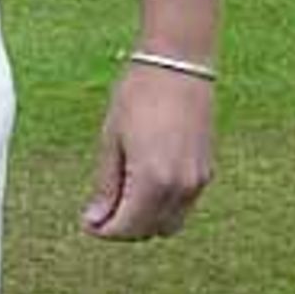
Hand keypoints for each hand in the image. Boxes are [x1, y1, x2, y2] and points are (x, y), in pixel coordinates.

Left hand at [81, 61, 214, 239]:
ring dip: (146, 219)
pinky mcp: (206, 171)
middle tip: (102, 211)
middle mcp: (180, 188)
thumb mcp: (111, 137)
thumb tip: (95, 219)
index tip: (88, 222)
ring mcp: (198, 182)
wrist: (177, 64)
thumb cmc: (139, 93)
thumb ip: (106, 183)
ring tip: (122, 196)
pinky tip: (146, 184)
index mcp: (152, 180)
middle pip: (150, 230)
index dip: (105, 230)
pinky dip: (164, 206)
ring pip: (170, 223)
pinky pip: (184, 206)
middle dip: (125, 227)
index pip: (127, 226)